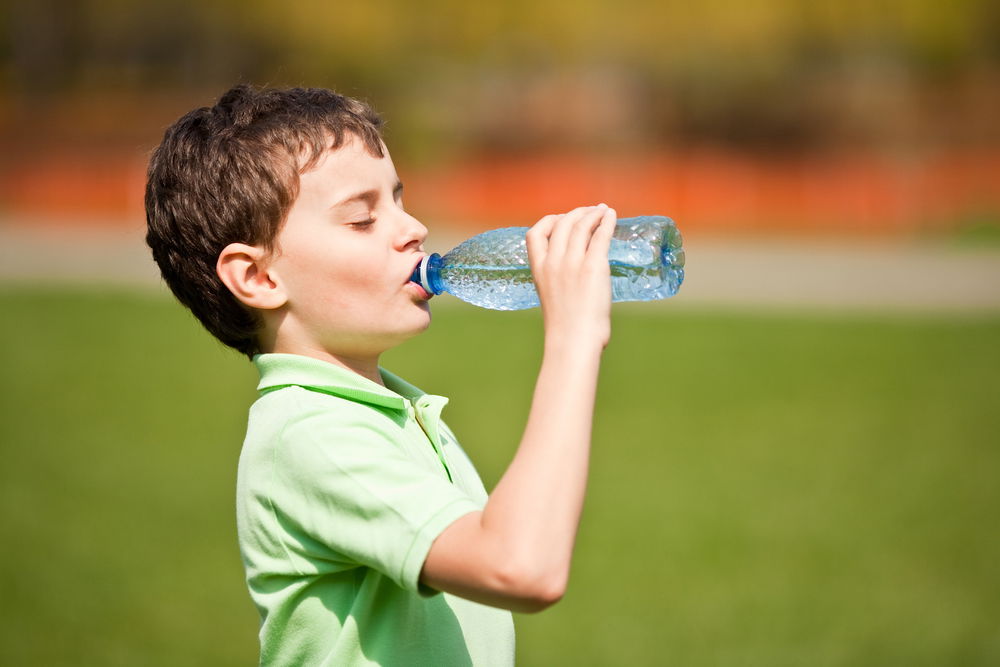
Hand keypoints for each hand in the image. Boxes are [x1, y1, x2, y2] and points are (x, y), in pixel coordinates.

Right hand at [526, 204, 615, 348]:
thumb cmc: (566, 329)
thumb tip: (579, 279)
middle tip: (591, 211)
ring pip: (582, 225)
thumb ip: (559, 282)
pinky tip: (612, 216)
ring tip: (604, 210)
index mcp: (538, 270)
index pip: (535, 234)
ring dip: (594, 213)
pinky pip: (601, 235)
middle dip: (578, 213)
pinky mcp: (593, 267)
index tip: (562, 219)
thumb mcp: (552, 298)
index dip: (549, 221)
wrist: (572, 341)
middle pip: (563, 223)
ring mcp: (572, 263)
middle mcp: (553, 262)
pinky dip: (607, 221)